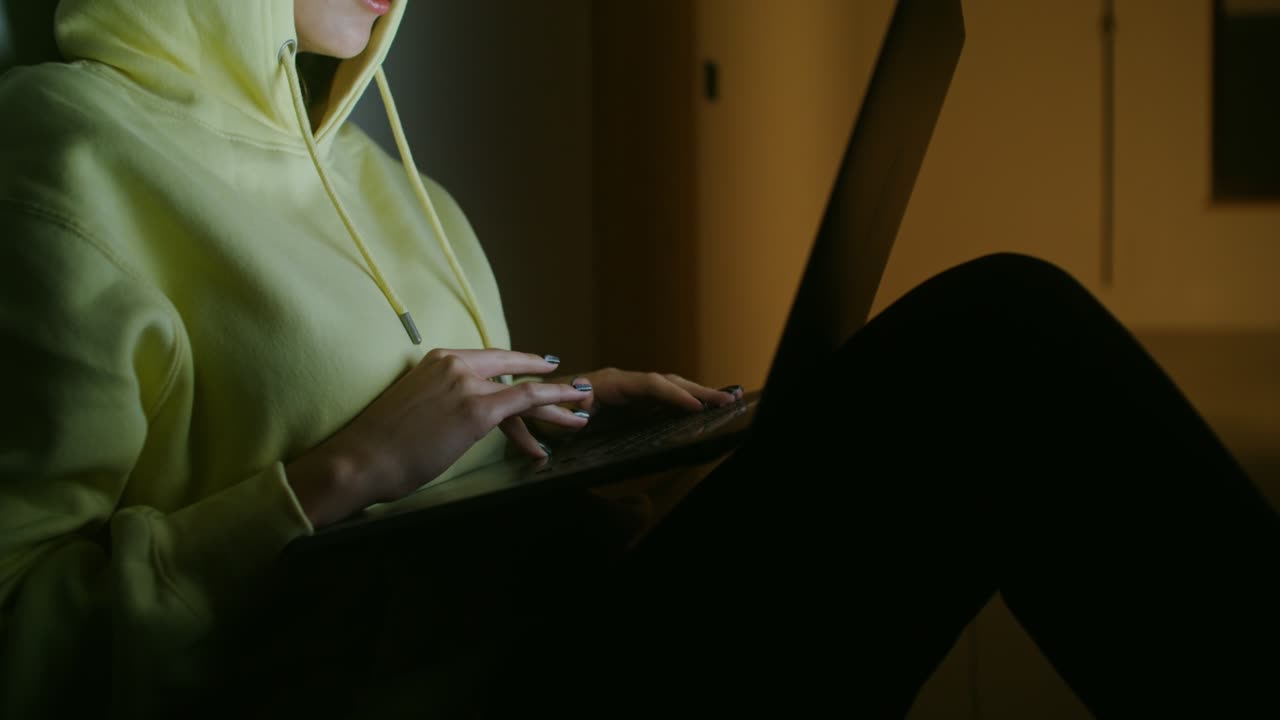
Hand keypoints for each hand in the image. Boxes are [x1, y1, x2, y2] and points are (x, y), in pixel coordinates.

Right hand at [285, 349, 590, 526]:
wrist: (360, 459)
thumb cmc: (380, 445)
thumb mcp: (416, 409)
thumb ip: (442, 403)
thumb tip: (461, 418)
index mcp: (436, 359)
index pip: (489, 361)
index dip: (518, 368)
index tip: (539, 373)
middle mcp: (454, 364)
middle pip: (512, 368)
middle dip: (546, 380)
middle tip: (573, 388)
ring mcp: (467, 384)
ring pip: (526, 387)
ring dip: (559, 398)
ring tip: (584, 407)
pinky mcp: (477, 410)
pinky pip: (526, 400)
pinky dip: (555, 404)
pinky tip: (573, 412)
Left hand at [530, 368, 744, 441]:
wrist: (527, 406)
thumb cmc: (536, 410)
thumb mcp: (545, 411)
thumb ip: (560, 410)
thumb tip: (580, 407)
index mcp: (605, 382)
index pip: (648, 384)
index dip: (673, 395)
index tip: (696, 408)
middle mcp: (620, 382)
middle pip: (665, 382)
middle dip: (697, 391)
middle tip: (729, 399)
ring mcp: (626, 391)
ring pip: (667, 388)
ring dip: (696, 394)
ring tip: (727, 399)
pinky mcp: (627, 402)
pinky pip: (660, 398)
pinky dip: (682, 400)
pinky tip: (701, 407)